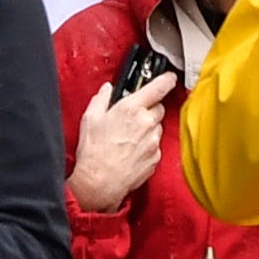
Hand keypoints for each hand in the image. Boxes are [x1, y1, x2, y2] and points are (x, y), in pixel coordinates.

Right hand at [67, 69, 175, 213]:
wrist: (100, 182)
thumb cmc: (94, 151)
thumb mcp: (90, 118)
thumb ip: (101, 99)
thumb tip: (107, 89)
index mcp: (131, 108)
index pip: (159, 87)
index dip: (167, 80)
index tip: (169, 77)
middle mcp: (146, 123)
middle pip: (159, 108)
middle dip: (149, 110)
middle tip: (133, 117)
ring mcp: (153, 141)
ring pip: (157, 128)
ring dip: (148, 129)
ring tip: (129, 138)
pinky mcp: (156, 158)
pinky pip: (156, 146)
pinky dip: (147, 147)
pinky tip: (132, 152)